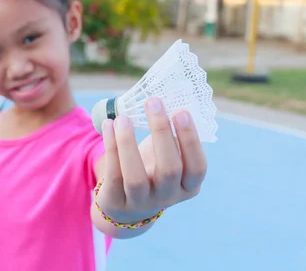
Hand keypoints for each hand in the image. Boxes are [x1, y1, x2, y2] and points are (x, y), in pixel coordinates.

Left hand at [96, 96, 206, 224]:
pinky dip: (111, 147)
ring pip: (135, 176)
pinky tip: (109, 125)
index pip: (197, 167)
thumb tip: (164, 99)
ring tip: (123, 117)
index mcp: (188, 185)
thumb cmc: (152, 170)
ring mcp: (141, 203)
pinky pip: (114, 174)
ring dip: (128, 143)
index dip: (190, 140)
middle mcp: (167, 196)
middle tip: (153, 101)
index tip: (181, 111)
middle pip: (169, 169)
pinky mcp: (116, 201)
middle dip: (161, 133)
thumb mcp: (166, 158)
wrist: (126, 206)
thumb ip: (170, 137)